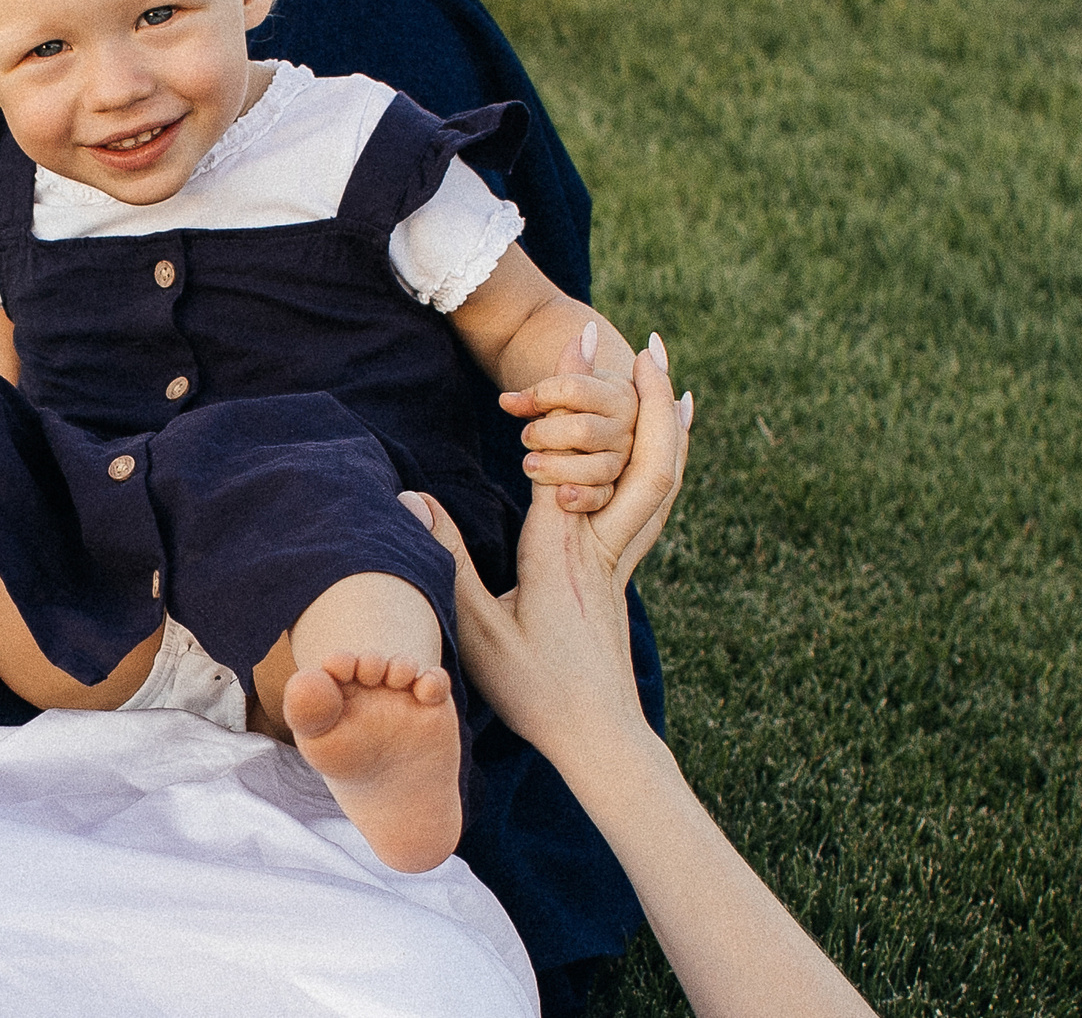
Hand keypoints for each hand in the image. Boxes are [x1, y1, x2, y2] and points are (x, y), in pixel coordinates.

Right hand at [411, 335, 690, 765]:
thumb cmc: (533, 691)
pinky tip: (666, 445)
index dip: (575, 396)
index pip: (573, 456)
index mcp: (564, 550)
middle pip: (647, 460)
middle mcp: (602, 546)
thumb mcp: (478, 631)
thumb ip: (448, 560)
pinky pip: (654, 503)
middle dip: (651, 397)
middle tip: (653, 344)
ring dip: (667, 423)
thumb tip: (412, 497)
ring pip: (661, 480)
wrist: (597, 739)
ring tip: (669, 375)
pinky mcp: (622, 574)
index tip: (576, 341)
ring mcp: (620, 560)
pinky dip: (664, 460)